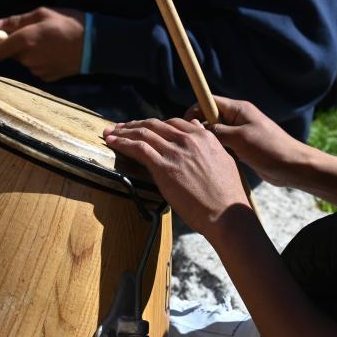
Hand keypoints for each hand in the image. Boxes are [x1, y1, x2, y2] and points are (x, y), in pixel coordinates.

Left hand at [0, 8, 83, 80]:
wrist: (95, 44)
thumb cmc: (68, 23)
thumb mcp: (42, 13)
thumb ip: (16, 21)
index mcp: (25, 40)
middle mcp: (28, 59)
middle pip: (12, 54)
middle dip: (17, 45)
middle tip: (35, 33)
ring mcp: (38, 70)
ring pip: (25, 61)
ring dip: (31, 52)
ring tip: (50, 42)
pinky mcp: (48, 78)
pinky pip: (37, 67)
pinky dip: (42, 60)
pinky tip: (56, 52)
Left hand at [104, 118, 249, 242]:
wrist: (226, 214)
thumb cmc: (226, 195)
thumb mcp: (223, 159)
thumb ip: (207, 143)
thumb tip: (196, 127)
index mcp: (203, 137)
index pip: (172, 123)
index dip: (153, 124)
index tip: (143, 127)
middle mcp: (188, 140)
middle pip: (154, 125)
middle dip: (134, 124)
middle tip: (120, 127)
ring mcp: (176, 152)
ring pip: (144, 134)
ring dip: (124, 131)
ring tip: (110, 133)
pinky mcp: (164, 168)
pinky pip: (138, 148)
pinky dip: (122, 143)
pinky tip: (112, 142)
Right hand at [185, 96, 303, 186]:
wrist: (292, 166)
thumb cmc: (269, 148)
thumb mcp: (239, 138)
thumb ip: (217, 131)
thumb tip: (198, 130)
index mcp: (238, 109)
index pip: (208, 101)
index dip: (194, 110)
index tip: (184, 126)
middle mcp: (238, 118)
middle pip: (209, 117)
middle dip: (199, 128)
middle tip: (190, 143)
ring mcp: (240, 132)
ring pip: (215, 132)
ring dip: (208, 141)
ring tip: (200, 153)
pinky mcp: (242, 146)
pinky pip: (223, 144)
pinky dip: (216, 150)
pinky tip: (212, 160)